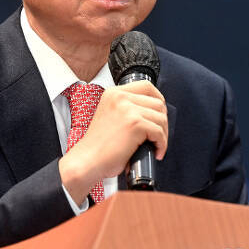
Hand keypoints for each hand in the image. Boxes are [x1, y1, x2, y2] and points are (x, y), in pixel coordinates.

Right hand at [58, 80, 167, 204]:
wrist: (86, 162)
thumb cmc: (98, 146)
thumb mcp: (110, 116)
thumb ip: (127, 109)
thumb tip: (153, 112)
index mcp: (114, 93)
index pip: (147, 86)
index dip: (158, 100)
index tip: (160, 114)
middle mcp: (120, 97)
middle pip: (158, 103)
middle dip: (162, 122)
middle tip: (157, 136)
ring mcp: (128, 109)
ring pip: (161, 118)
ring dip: (163, 135)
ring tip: (155, 146)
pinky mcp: (135, 124)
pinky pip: (159, 132)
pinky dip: (162, 144)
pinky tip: (155, 152)